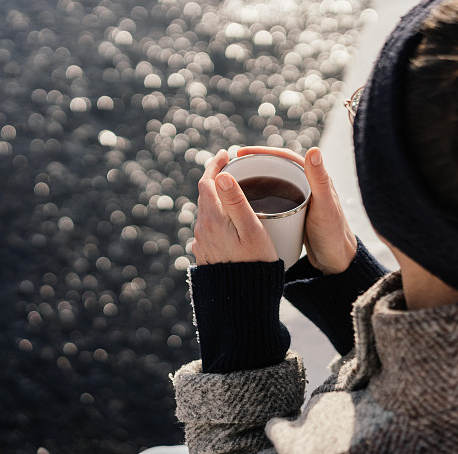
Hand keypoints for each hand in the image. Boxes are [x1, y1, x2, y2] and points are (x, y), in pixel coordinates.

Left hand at [191, 149, 277, 264]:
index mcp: (213, 219)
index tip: (226, 154)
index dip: (215, 165)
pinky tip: (230, 220)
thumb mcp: (252, 230)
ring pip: (206, 211)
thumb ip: (236, 201)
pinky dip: (217, 215)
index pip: (207, 182)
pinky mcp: (205, 254)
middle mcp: (202, 229)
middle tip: (231, 167)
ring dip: (216, 197)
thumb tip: (221, 175)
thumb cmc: (256, 264)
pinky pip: (209, 227)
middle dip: (216, 178)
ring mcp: (202, 243)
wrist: (243, 302)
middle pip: (205, 195)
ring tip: (233, 190)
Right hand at [236, 146, 356, 274]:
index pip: (285, 157)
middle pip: (277, 168)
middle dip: (254, 165)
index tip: (241, 153)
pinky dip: (260, 198)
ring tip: (234, 184)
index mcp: (315, 177)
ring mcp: (301, 198)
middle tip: (231, 167)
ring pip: (274, 184)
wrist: (336, 260)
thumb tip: (313, 150)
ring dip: (255, 181)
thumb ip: (319, 179)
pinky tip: (246, 205)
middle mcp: (308, 184)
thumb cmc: (333, 233)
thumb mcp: (324, 205)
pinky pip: (274, 199)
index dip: (262, 152)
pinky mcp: (295, 213)